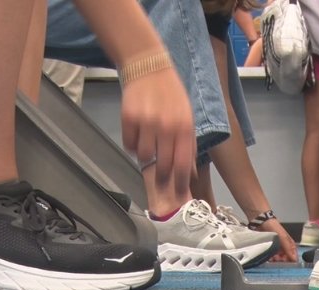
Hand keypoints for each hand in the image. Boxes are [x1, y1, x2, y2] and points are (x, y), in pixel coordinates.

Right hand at [121, 67, 195, 191]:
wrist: (149, 67)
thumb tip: (189, 171)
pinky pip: (129, 144)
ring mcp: (146, 122)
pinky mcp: (128, 118)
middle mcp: (166, 126)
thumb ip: (188, 144)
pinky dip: (133, 143)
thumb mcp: (187, 117)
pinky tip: (139, 132)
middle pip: (163, 165)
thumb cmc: (171, 94)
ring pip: (144, 156)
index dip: (180, 182)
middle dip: (162, 176)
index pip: (183, 164)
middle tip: (160, 179)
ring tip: (149, 144)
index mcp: (184, 127)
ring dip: (146, 156)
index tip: (179, 193)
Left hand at [256, 218, 297, 261]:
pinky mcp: (269, 248)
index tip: (287, 263)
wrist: (262, 222)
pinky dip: (270, 258)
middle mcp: (284, 247)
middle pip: (285, 258)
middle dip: (282, 260)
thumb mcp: (283, 238)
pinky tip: (268, 258)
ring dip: (276, 260)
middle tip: (278, 260)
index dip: (291, 260)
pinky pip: (271, 256)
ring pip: (278, 258)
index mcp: (290, 244)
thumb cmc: (274, 227)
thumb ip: (288, 248)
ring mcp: (276, 248)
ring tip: (272, 259)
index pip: (293, 255)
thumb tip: (294, 260)